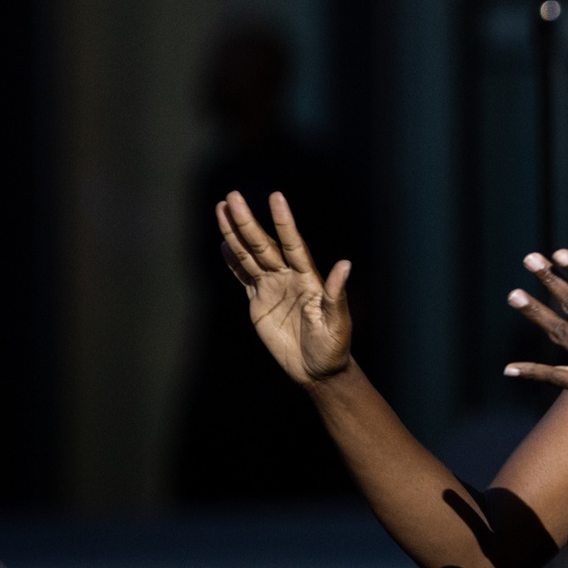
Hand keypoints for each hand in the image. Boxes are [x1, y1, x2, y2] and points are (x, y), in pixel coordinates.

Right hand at [216, 191, 352, 383]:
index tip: (276, 197)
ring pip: (250, 256)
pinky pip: (243, 277)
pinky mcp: (259, 302)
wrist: (318, 370)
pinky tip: (223, 243)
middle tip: (233, 196)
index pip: (293, 244)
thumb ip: (336, 295)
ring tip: (222, 209)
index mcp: (308, 278)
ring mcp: (272, 287)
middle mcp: (288, 276)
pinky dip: (232, 261)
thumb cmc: (333, 347)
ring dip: (235, 234)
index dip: (284, 222)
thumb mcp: (338, 323)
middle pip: (264, 244)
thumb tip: (345, 264)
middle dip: (247, 222)